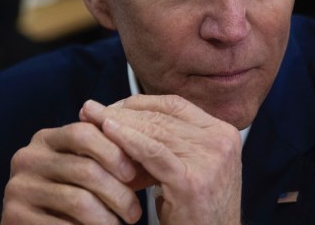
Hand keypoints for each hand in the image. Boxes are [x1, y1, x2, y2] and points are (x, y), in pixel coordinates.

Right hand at [0, 121, 155, 223]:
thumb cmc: (67, 196)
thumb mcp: (80, 168)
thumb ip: (101, 154)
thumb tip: (143, 145)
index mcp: (45, 138)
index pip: (83, 133)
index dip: (113, 152)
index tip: (134, 174)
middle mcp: (27, 158)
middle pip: (85, 169)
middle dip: (118, 193)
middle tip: (135, 213)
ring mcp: (18, 187)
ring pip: (78, 200)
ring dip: (107, 218)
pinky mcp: (14, 216)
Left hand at [80, 95, 242, 224]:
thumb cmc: (196, 212)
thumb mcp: (185, 169)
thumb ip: (164, 145)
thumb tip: (117, 123)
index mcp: (223, 133)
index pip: (174, 105)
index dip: (139, 103)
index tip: (110, 106)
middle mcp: (220, 140)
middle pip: (162, 115)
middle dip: (122, 111)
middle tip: (91, 109)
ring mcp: (209, 158)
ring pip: (154, 130)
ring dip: (118, 122)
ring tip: (91, 118)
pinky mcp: (192, 179)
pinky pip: (152, 152)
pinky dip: (126, 139)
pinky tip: (106, 131)